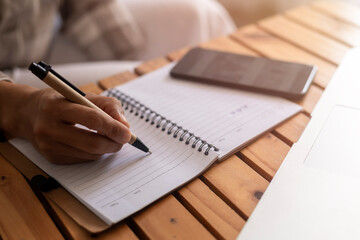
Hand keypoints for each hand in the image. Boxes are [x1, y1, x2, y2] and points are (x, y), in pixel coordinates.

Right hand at [0, 83, 129, 163]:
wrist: (28, 114)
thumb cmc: (61, 102)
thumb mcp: (82, 95)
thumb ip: (107, 105)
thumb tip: (125, 125)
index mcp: (56, 106)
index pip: (91, 119)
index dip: (113, 127)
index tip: (128, 133)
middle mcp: (49, 128)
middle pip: (91, 142)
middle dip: (113, 143)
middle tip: (124, 140)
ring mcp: (48, 146)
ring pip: (89, 154)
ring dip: (106, 148)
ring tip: (110, 138)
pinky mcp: (51, 158)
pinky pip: (83, 159)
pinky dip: (94, 152)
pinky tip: (92, 142)